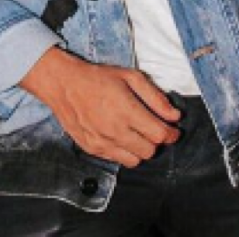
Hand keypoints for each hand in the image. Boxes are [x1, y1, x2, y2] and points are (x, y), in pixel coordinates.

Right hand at [20, 47, 180, 166]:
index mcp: (126, 110)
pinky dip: (124, 152)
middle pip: (150, 150)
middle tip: (154, 129)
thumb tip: (174, 115)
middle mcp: (114, 130)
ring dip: (141, 149)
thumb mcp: (130, 76)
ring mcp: (102, 142)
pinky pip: (118, 160)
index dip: (171, 134)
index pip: (159, 134)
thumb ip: (155, 97)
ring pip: (135, 160)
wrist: (64, 84)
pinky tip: (121, 136)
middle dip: (156, 140)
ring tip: (136, 133)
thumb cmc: (97, 78)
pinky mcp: (92, 149)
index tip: (173, 130)